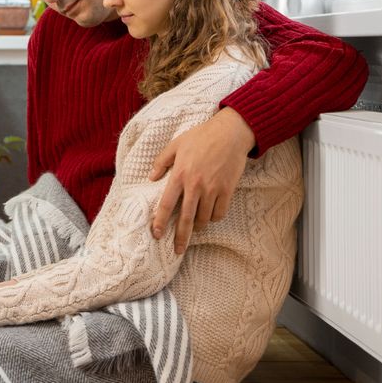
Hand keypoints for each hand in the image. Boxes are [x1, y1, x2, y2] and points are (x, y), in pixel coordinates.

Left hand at [149, 107, 255, 253]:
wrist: (230, 133)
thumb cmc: (201, 136)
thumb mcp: (176, 144)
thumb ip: (162, 161)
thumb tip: (151, 178)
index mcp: (179, 175)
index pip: (166, 204)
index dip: (160, 222)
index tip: (157, 234)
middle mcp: (195, 185)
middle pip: (185, 218)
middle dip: (181, 237)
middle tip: (178, 250)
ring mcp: (212, 189)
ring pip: (204, 218)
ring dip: (198, 226)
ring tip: (194, 227)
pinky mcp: (227, 190)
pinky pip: (219, 213)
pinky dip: (214, 218)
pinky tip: (210, 216)